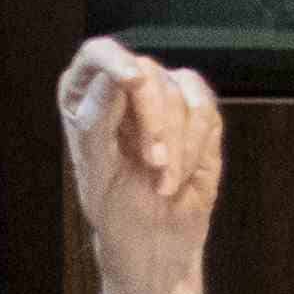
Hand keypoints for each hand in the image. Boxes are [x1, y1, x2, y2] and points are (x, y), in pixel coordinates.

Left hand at [59, 39, 225, 270]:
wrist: (154, 240)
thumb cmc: (115, 209)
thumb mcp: (96, 173)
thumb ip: (96, 125)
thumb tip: (109, 80)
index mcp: (86, 96)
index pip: (97, 54)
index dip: (115, 59)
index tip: (132, 80)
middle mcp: (124, 88)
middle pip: (148, 73)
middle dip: (155, 121)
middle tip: (153, 163)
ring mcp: (165, 97)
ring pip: (182, 92)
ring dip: (178, 144)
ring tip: (164, 181)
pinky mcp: (198, 113)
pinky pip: (207, 110)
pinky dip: (196, 146)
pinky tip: (181, 174)